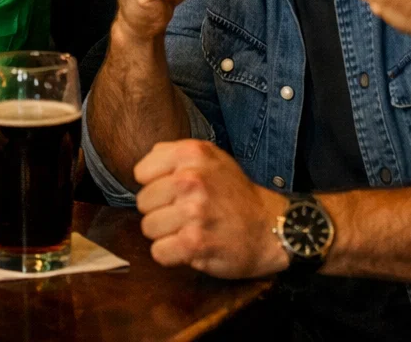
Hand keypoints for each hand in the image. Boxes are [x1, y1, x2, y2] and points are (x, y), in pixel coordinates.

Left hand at [134, 139, 287, 278]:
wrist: (269, 227)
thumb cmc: (235, 193)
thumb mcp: (210, 157)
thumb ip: (174, 154)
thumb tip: (142, 166)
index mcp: (191, 154)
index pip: (141, 173)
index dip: (156, 185)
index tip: (176, 192)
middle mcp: (191, 179)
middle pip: (143, 202)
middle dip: (161, 211)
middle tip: (186, 214)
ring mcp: (193, 211)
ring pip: (148, 228)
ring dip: (166, 234)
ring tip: (191, 229)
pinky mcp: (196, 242)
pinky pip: (159, 252)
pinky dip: (172, 255)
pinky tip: (192, 247)